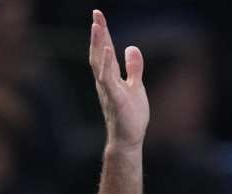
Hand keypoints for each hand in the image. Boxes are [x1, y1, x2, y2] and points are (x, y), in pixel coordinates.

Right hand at [88, 10, 147, 150]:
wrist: (127, 140)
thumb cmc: (130, 117)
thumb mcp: (136, 87)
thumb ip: (134, 68)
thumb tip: (132, 47)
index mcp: (110, 77)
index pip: (105, 50)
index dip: (102, 33)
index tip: (98, 16)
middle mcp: (105, 81)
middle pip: (99, 53)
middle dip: (98, 33)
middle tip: (96, 14)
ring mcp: (108, 90)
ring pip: (99, 63)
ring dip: (99, 44)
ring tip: (98, 26)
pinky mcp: (115, 99)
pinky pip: (109, 79)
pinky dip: (108, 64)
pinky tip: (109, 49)